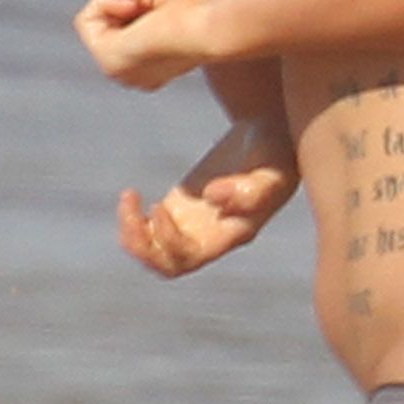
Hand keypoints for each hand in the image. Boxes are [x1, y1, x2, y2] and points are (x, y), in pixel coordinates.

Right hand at [74, 0, 233, 90]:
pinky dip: (107, 0)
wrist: (215, 25)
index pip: (120, 21)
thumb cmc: (210, 8)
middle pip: (103, 17)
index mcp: (156, 63)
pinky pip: (87, 20)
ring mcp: (122, 70)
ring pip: (93, 15)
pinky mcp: (110, 61)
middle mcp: (136, 72)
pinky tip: (135, 1)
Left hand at [117, 115, 298, 278]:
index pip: (189, 258)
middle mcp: (210, 239)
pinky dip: (132, 221)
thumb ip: (250, 188)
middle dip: (142, 248)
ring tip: (128, 199)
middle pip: (168, 266)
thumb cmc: (275, 153)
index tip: (159, 206)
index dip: (167, 240)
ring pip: (154, 254)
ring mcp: (193, 226)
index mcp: (230, 235)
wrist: (268, 137)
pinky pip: (147, 232)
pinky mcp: (179, 210)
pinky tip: (131, 196)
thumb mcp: (272, 167)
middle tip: (130, 212)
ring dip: (132, 236)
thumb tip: (213, 197)